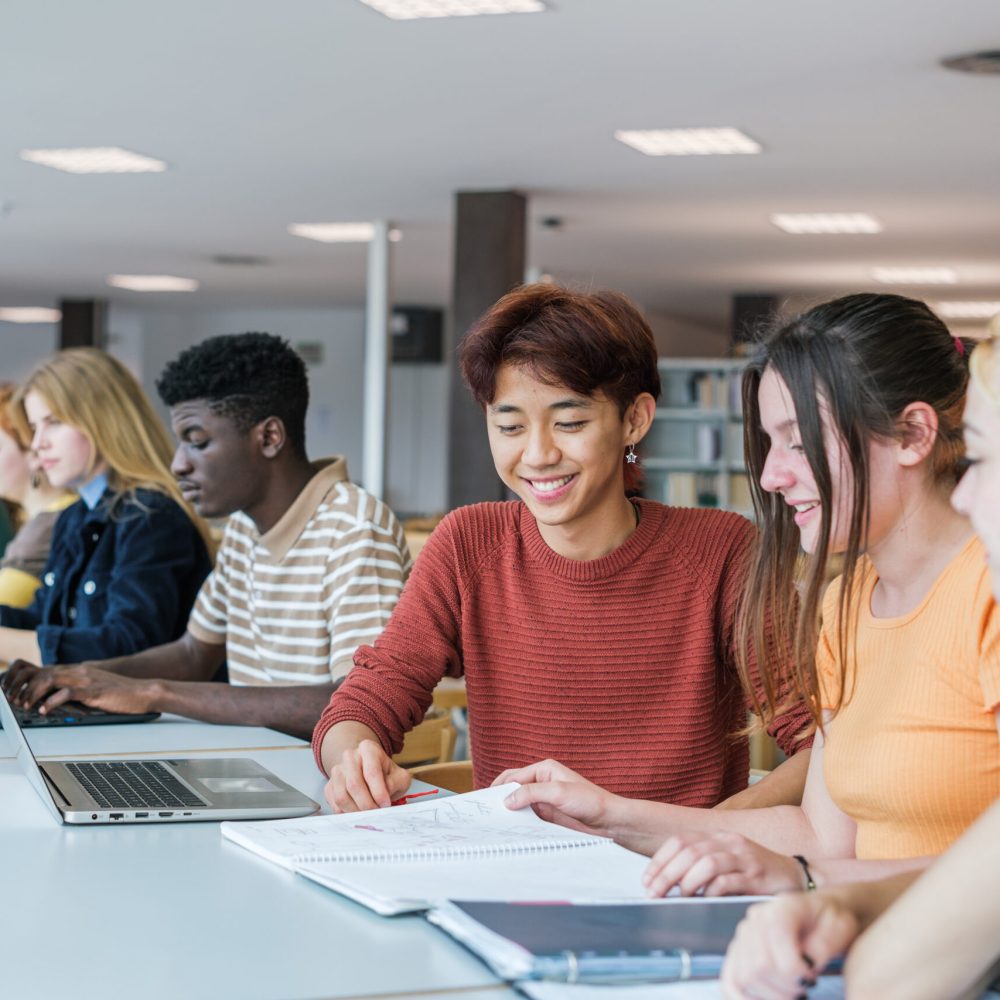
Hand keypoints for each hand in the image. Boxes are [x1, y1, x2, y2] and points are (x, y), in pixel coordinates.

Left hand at [4, 661, 155, 714]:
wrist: (144, 692)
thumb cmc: (121, 693)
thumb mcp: (94, 687)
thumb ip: (76, 689)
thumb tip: (55, 700)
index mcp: (79, 670)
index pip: (45, 669)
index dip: (27, 680)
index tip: (17, 692)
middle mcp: (81, 671)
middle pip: (43, 672)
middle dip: (24, 687)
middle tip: (15, 701)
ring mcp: (87, 679)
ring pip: (50, 680)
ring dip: (33, 693)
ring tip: (26, 706)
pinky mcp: (93, 691)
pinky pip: (66, 693)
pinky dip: (50, 702)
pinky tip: (44, 710)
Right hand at [324, 738, 411, 812]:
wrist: (370, 772)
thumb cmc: (386, 774)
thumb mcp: (399, 776)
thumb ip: (396, 783)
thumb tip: (383, 797)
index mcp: (368, 748)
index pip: (371, 772)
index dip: (379, 792)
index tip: (385, 804)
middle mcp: (349, 756)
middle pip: (354, 785)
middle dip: (367, 804)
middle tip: (376, 812)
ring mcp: (337, 770)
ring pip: (341, 796)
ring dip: (356, 810)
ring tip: (368, 813)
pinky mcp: (329, 786)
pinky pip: (334, 804)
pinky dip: (346, 813)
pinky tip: (358, 812)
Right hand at [493, 759, 622, 837]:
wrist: (609, 822)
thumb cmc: (590, 801)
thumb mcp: (559, 792)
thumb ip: (531, 793)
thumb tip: (507, 799)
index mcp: (544, 769)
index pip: (513, 776)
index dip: (498, 787)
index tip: (485, 801)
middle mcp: (541, 783)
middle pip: (513, 789)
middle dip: (500, 799)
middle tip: (484, 814)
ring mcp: (543, 800)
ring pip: (519, 805)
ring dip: (508, 813)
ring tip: (493, 824)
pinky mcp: (547, 816)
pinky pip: (527, 818)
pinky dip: (518, 822)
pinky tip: (510, 831)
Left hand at [643, 831, 805, 896]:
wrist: (798, 878)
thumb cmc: (758, 873)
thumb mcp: (727, 861)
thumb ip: (702, 864)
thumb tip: (668, 881)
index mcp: (718, 836)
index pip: (680, 841)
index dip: (660, 860)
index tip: (647, 880)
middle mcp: (729, 842)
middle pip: (689, 852)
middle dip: (666, 873)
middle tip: (654, 893)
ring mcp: (744, 857)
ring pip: (706, 863)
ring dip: (687, 881)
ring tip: (680, 897)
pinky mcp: (757, 876)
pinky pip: (728, 881)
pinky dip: (711, 891)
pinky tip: (704, 899)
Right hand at [721, 893, 858, 998]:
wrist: (823, 910)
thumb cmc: (832, 919)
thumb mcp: (839, 927)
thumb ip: (822, 947)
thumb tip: (804, 968)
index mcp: (779, 910)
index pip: (775, 951)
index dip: (796, 976)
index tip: (812, 980)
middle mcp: (755, 920)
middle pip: (758, 968)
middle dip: (785, 990)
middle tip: (804, 990)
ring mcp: (743, 934)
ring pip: (744, 977)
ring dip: (770, 996)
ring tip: (791, 992)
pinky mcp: (738, 949)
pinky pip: (729, 979)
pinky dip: (740, 998)